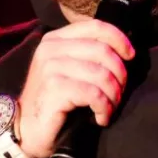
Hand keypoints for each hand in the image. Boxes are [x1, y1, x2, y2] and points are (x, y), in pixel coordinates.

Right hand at [18, 19, 134, 157]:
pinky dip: (104, 108)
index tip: (130, 56)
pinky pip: (93, 94)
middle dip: (119, 74)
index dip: (119, 39)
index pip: (96, 26)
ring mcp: (50, 67)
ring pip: (101, 74)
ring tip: (109, 108)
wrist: (27, 130)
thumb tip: (123, 50)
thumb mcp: (69, 70)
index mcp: (55, 39)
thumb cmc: (54, 102)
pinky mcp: (54, 88)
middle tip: (118, 94)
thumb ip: (87, 55)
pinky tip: (101, 118)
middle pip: (103, 50)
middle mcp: (51, 49)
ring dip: (113, 95)